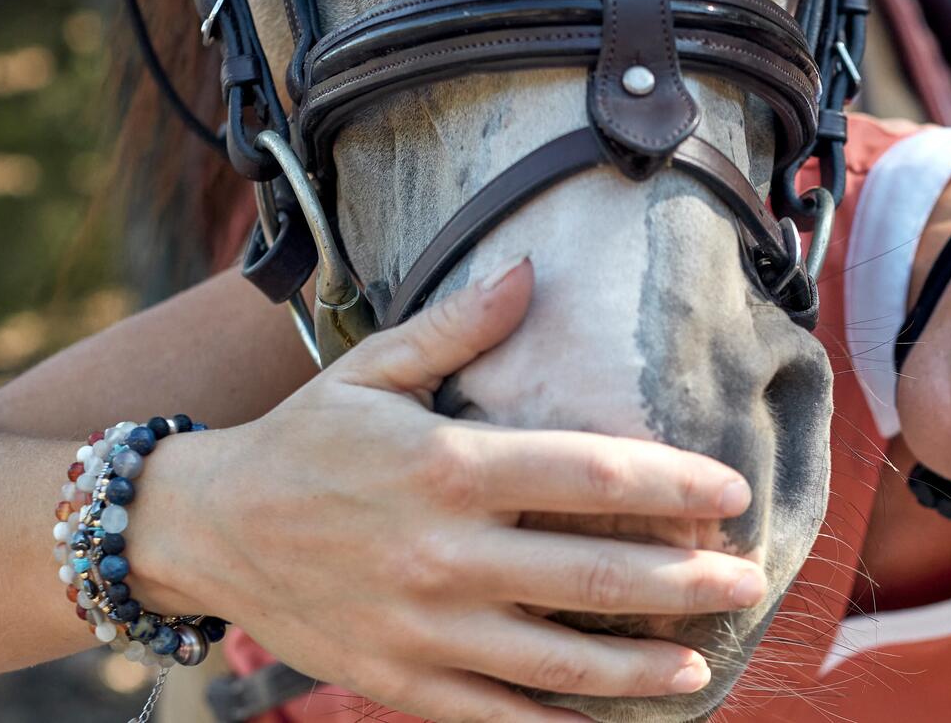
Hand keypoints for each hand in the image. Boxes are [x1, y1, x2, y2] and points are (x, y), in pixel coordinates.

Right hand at [127, 256, 764, 720]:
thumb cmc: (301, 440)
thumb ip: (459, 325)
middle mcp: (445, 552)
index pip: (593, 475)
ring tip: (701, 662)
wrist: (202, 528)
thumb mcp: (372, 370)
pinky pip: (497, 714)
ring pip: (559, 661)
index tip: (733, 495)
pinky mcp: (401, 680)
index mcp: (450, 466)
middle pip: (596, 575)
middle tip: (747, 581)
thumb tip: (532, 272)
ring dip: (642, 668)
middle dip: (687, 583)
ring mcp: (425, 626)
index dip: (676, 486)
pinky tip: (613, 722)